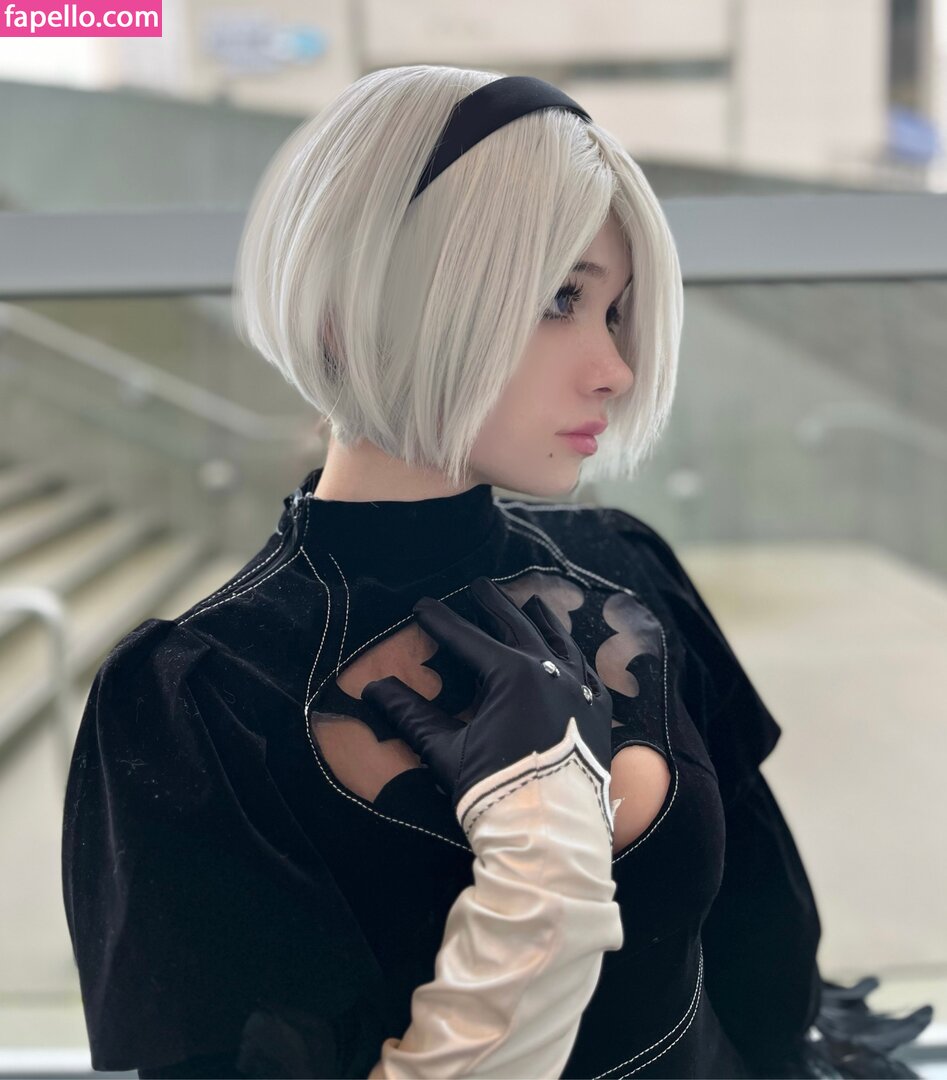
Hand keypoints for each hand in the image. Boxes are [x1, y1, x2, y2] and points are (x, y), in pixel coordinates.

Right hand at [361, 575, 612, 811]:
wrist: (550, 835)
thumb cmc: (495, 790)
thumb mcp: (448, 751)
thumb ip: (412, 715)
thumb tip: (373, 689)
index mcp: (511, 675)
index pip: (467, 639)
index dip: (441, 621)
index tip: (422, 606)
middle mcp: (549, 672)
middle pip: (517, 626)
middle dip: (494, 604)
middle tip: (479, 585)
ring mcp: (580, 690)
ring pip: (559, 642)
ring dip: (542, 620)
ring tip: (532, 603)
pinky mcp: (598, 713)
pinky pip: (587, 673)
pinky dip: (575, 657)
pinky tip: (571, 653)